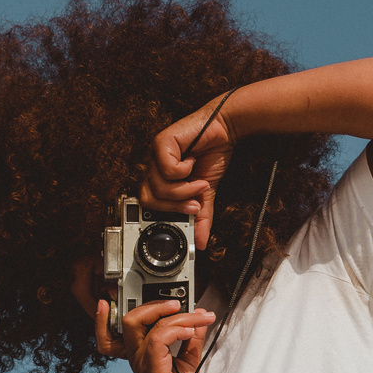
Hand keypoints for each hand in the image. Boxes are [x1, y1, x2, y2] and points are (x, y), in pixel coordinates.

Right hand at [96, 299, 215, 372]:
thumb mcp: (188, 362)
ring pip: (143, 323)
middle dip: (156, 304)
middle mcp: (138, 354)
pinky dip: (176, 330)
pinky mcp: (152, 368)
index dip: (147, 307)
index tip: (178, 302)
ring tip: (196, 318)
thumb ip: (191, 340)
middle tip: (180, 305)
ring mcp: (142, 360)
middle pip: (131, 318)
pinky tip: (190, 333)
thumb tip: (199, 320)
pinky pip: (158, 339)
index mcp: (143, 351)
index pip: (134, 323)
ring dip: (175, 316)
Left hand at [140, 96, 236, 250]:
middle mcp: (153, 167)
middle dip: (173, 206)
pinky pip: (167, 168)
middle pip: (147, 199)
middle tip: (194, 204)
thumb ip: (201, 217)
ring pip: (158, 186)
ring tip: (198, 181)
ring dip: (183, 189)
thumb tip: (201, 243)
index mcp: (159, 179)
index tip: (187, 218)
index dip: (165, 214)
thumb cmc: (212, 155)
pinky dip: (183, 170)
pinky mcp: (161, 142)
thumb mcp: (206, 193)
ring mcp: (155, 154)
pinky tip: (191, 160)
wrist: (225, 130)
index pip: (149, 205)